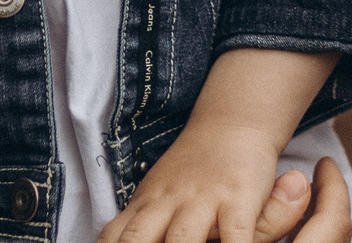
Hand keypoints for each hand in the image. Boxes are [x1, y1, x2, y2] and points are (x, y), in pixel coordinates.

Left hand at [96, 124, 349, 242]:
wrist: (232, 119)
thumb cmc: (193, 167)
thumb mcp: (159, 191)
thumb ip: (140, 221)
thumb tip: (120, 239)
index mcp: (145, 203)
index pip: (114, 236)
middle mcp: (167, 203)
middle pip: (137, 238)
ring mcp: (201, 201)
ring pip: (181, 240)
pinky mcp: (237, 200)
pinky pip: (234, 236)